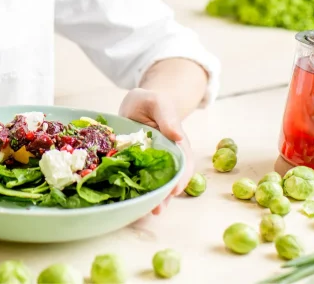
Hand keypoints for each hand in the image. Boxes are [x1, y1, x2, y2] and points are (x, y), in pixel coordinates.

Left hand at [120, 88, 193, 214]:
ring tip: (146, 212)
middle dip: (165, 196)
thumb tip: (178, 136)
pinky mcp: (136, 165)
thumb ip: (167, 118)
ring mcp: (151, 163)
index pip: (184, 164)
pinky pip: (137, 179)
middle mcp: (167, 157)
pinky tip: (130, 202)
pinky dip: (135, 190)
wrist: (139, 103)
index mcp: (177, 144)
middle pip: (170, 179)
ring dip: (153, 198)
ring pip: (155, 183)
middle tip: (157, 209)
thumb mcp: (159, 103)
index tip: (174, 190)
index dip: (180, 179)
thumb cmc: (151, 101)